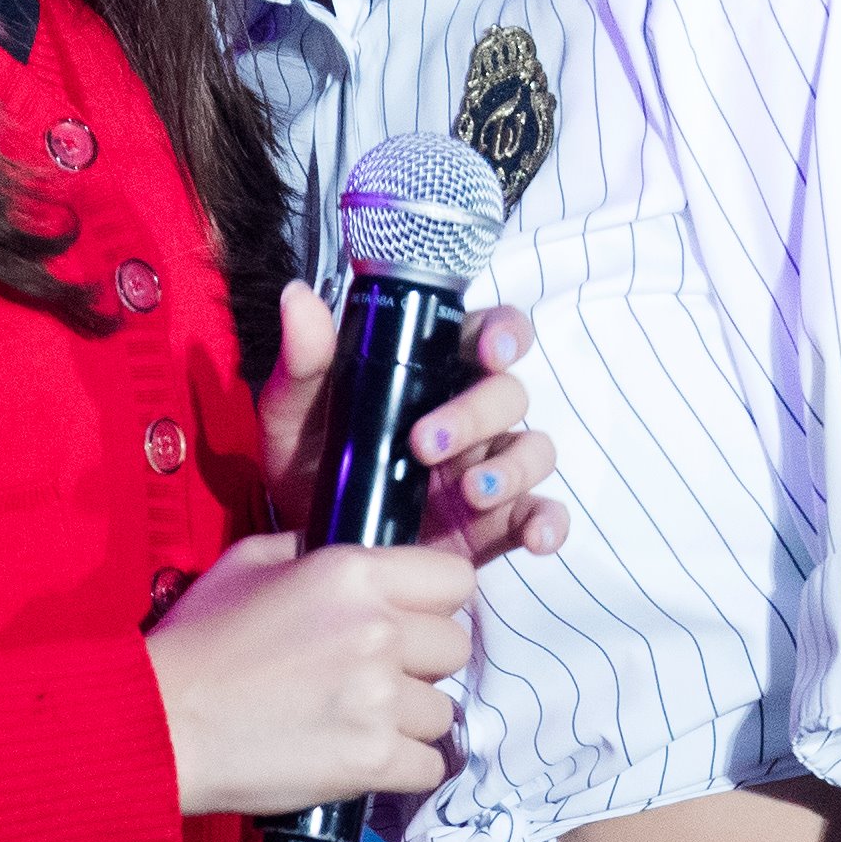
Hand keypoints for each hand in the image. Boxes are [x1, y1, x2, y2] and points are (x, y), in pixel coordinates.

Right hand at [146, 531, 473, 818]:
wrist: (161, 724)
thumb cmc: (199, 639)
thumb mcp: (251, 563)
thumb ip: (313, 548)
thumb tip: (360, 554)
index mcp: (356, 574)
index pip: (456, 579)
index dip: (436, 600)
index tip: (411, 618)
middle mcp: (380, 630)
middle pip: (455, 647)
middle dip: (423, 661)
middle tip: (377, 674)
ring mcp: (380, 700)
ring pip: (444, 711)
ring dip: (410, 718)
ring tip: (360, 720)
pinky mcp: (373, 760)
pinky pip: (429, 765)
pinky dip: (403, 766)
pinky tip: (363, 757)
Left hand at [259, 281, 569, 563]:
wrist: (306, 543)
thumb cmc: (308, 461)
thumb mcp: (292, 412)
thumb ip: (302, 360)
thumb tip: (299, 298)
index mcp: (432, 373)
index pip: (487, 334)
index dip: (503, 333)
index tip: (490, 350)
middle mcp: (471, 416)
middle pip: (509, 395)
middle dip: (477, 414)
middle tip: (425, 443)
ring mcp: (487, 469)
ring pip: (533, 451)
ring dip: (513, 468)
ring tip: (471, 493)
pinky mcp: (493, 524)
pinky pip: (537, 515)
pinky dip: (548, 522)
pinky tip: (535, 537)